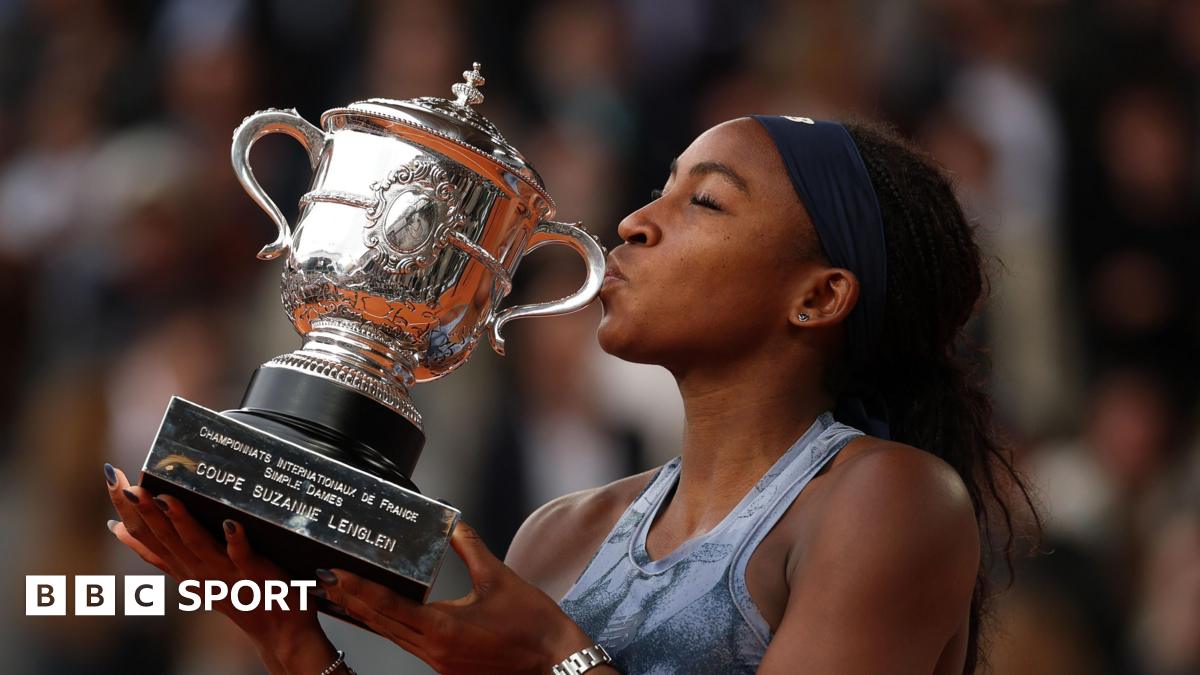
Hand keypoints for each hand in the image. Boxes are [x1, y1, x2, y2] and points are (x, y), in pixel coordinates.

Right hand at [103, 463, 338, 673]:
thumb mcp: (191, 572)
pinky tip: (232, 524)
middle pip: (165, 539)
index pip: (146, 537)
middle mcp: (197, 572)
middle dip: (144, 511)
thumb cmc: (235, 593)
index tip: (111, 478)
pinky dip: (236, 542)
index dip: (127, 509)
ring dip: (180, 522)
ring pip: (197, 546)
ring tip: (165, 498)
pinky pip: (243, 557)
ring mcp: (225, 574)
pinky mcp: (255, 575)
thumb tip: (118, 530)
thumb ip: (161, 553)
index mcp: (182, 568)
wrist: (276, 627)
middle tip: (127, 485)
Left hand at [318, 520, 604, 674]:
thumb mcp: (500, 579)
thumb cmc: (534, 626)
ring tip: (340, 595)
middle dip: (349, 602)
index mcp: (441, 629)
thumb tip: (452, 522)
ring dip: (365, 616)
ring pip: (391, 637)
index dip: (355, 590)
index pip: (387, 607)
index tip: (330, 574)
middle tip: (320, 580)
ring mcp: (438, 664)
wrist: (558, 666)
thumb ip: (470, 548)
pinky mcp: (447, 668)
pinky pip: (409, 645)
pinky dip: (390, 628)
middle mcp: (432, 651)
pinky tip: (382, 616)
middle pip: (380, 625)